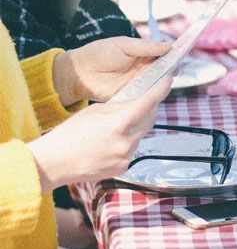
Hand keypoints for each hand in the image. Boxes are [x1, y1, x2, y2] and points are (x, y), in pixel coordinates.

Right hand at [28, 76, 172, 193]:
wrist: (54, 163)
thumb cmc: (69, 135)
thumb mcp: (95, 111)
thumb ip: (120, 107)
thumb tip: (138, 101)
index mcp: (118, 124)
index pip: (148, 103)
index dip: (161, 90)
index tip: (169, 81)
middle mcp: (126, 142)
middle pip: (149, 120)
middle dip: (148, 108)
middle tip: (145, 100)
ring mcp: (127, 157)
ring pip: (141, 135)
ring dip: (136, 127)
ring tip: (117, 124)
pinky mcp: (124, 167)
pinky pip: (133, 149)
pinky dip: (127, 141)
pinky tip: (111, 141)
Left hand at [53, 36, 170, 105]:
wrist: (80, 73)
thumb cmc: (99, 53)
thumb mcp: (123, 45)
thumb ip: (146, 46)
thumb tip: (169, 45)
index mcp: (144, 53)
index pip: (165, 53)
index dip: (175, 52)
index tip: (185, 50)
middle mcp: (145, 68)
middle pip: (166, 69)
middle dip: (173, 67)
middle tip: (176, 66)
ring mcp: (141, 82)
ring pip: (160, 82)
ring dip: (165, 81)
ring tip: (167, 77)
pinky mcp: (135, 95)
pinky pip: (149, 95)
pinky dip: (155, 93)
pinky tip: (157, 90)